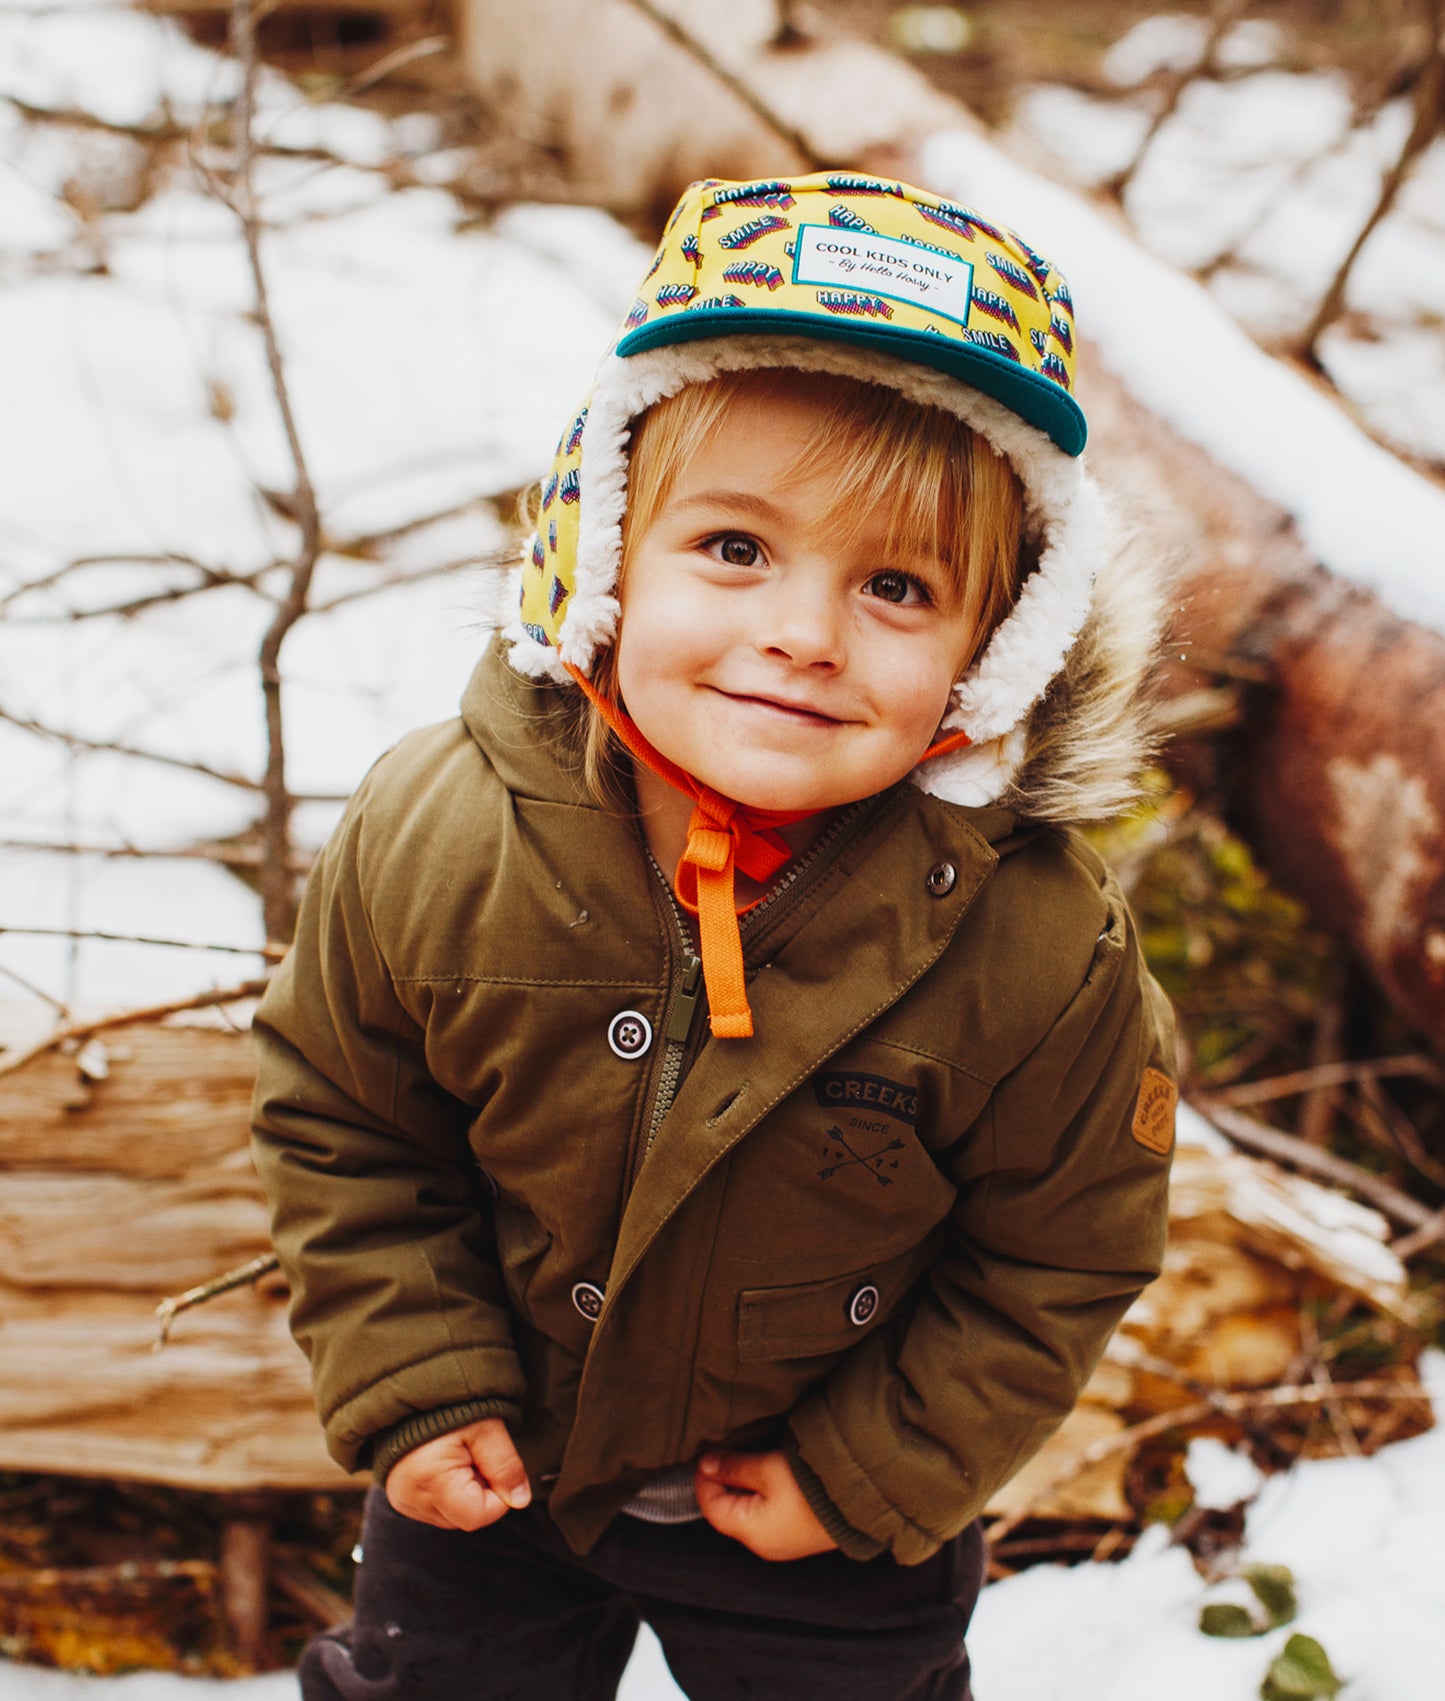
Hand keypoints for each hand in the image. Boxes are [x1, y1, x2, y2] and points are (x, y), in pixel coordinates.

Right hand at [385, 1418, 530, 1531]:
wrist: (414, 1389)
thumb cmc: (450, 1404)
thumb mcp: (486, 1427)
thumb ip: (506, 1466)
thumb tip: (520, 1500)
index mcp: (431, 1481)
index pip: (479, 1516)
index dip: (497, 1494)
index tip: (493, 1462)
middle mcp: (410, 1498)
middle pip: (465, 1518)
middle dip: (480, 1491)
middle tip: (474, 1454)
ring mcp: (401, 1499)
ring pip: (451, 1515)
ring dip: (464, 1492)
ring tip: (458, 1455)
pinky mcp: (399, 1496)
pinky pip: (434, 1507)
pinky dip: (447, 1490)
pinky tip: (445, 1463)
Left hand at [693, 1449, 837, 1561]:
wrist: (859, 1500)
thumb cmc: (811, 1486)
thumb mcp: (767, 1468)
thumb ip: (733, 1467)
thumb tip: (706, 1464)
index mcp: (750, 1532)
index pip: (710, 1506)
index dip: (704, 1477)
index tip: (707, 1451)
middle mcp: (762, 1544)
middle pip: (727, 1510)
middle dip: (723, 1480)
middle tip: (726, 1451)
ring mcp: (781, 1542)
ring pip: (747, 1512)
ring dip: (743, 1485)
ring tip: (748, 1459)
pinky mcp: (797, 1535)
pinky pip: (767, 1515)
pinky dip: (760, 1494)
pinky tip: (768, 1474)